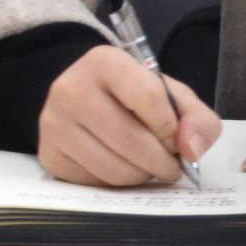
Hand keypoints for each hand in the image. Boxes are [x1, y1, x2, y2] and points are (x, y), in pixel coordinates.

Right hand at [36, 45, 219, 186]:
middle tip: (169, 165)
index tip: (175, 138)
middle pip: (131, 140)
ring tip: (145, 165)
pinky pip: (94, 182)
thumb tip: (190, 150)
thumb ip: (197, 119)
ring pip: (114, 168)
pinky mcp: (48, 153)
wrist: (85, 100)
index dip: (171, 128)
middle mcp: (69, 88)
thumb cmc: (134, 98)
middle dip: (162, 163)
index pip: (148, 97)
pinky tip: (118, 166)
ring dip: (142, 176)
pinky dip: (116, 183)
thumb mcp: (171, 96)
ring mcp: (53, 122)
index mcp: (104, 62)